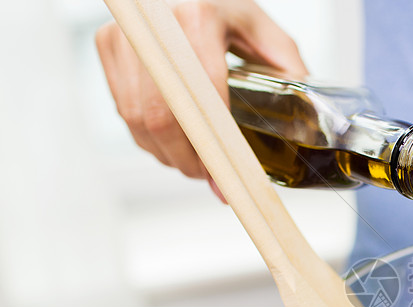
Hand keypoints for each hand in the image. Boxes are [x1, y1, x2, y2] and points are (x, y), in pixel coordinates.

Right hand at [96, 0, 307, 196]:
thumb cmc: (232, 12)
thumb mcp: (270, 36)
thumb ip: (289, 75)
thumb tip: (298, 129)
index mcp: (200, 16)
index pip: (201, 98)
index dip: (212, 145)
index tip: (225, 173)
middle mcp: (156, 22)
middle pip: (162, 117)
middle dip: (187, 159)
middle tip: (210, 177)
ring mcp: (126, 33)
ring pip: (138, 119)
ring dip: (168, 153)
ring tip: (195, 163)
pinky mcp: (108, 44)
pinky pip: (124, 110)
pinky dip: (149, 137)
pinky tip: (174, 142)